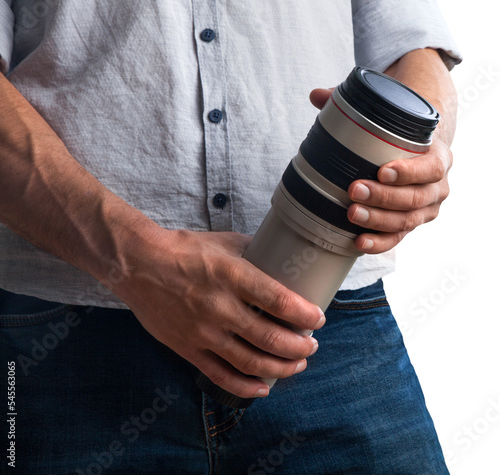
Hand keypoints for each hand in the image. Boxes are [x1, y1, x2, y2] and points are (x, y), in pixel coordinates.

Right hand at [113, 228, 324, 398]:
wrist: (137, 264)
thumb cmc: (182, 250)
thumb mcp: (223, 242)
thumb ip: (253, 251)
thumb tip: (278, 258)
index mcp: (233, 276)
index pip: (280, 301)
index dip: (305, 315)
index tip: (318, 318)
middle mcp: (220, 307)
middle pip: (271, 338)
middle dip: (300, 347)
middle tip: (311, 345)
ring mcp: (203, 332)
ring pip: (251, 362)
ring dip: (281, 368)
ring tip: (297, 365)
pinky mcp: (187, 348)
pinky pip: (221, 375)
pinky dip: (246, 387)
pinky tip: (264, 388)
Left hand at [310, 87, 452, 253]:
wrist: (414, 153)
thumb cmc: (398, 136)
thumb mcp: (387, 119)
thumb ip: (355, 105)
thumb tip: (316, 95)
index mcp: (438, 156)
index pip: (430, 167)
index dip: (409, 171)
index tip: (382, 170)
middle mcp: (437, 186)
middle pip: (415, 198)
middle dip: (384, 197)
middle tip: (354, 190)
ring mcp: (425, 208)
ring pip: (406, 221)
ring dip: (378, 220)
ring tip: (351, 213)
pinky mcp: (410, 224)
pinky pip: (397, 239)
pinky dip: (379, 243)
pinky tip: (358, 242)